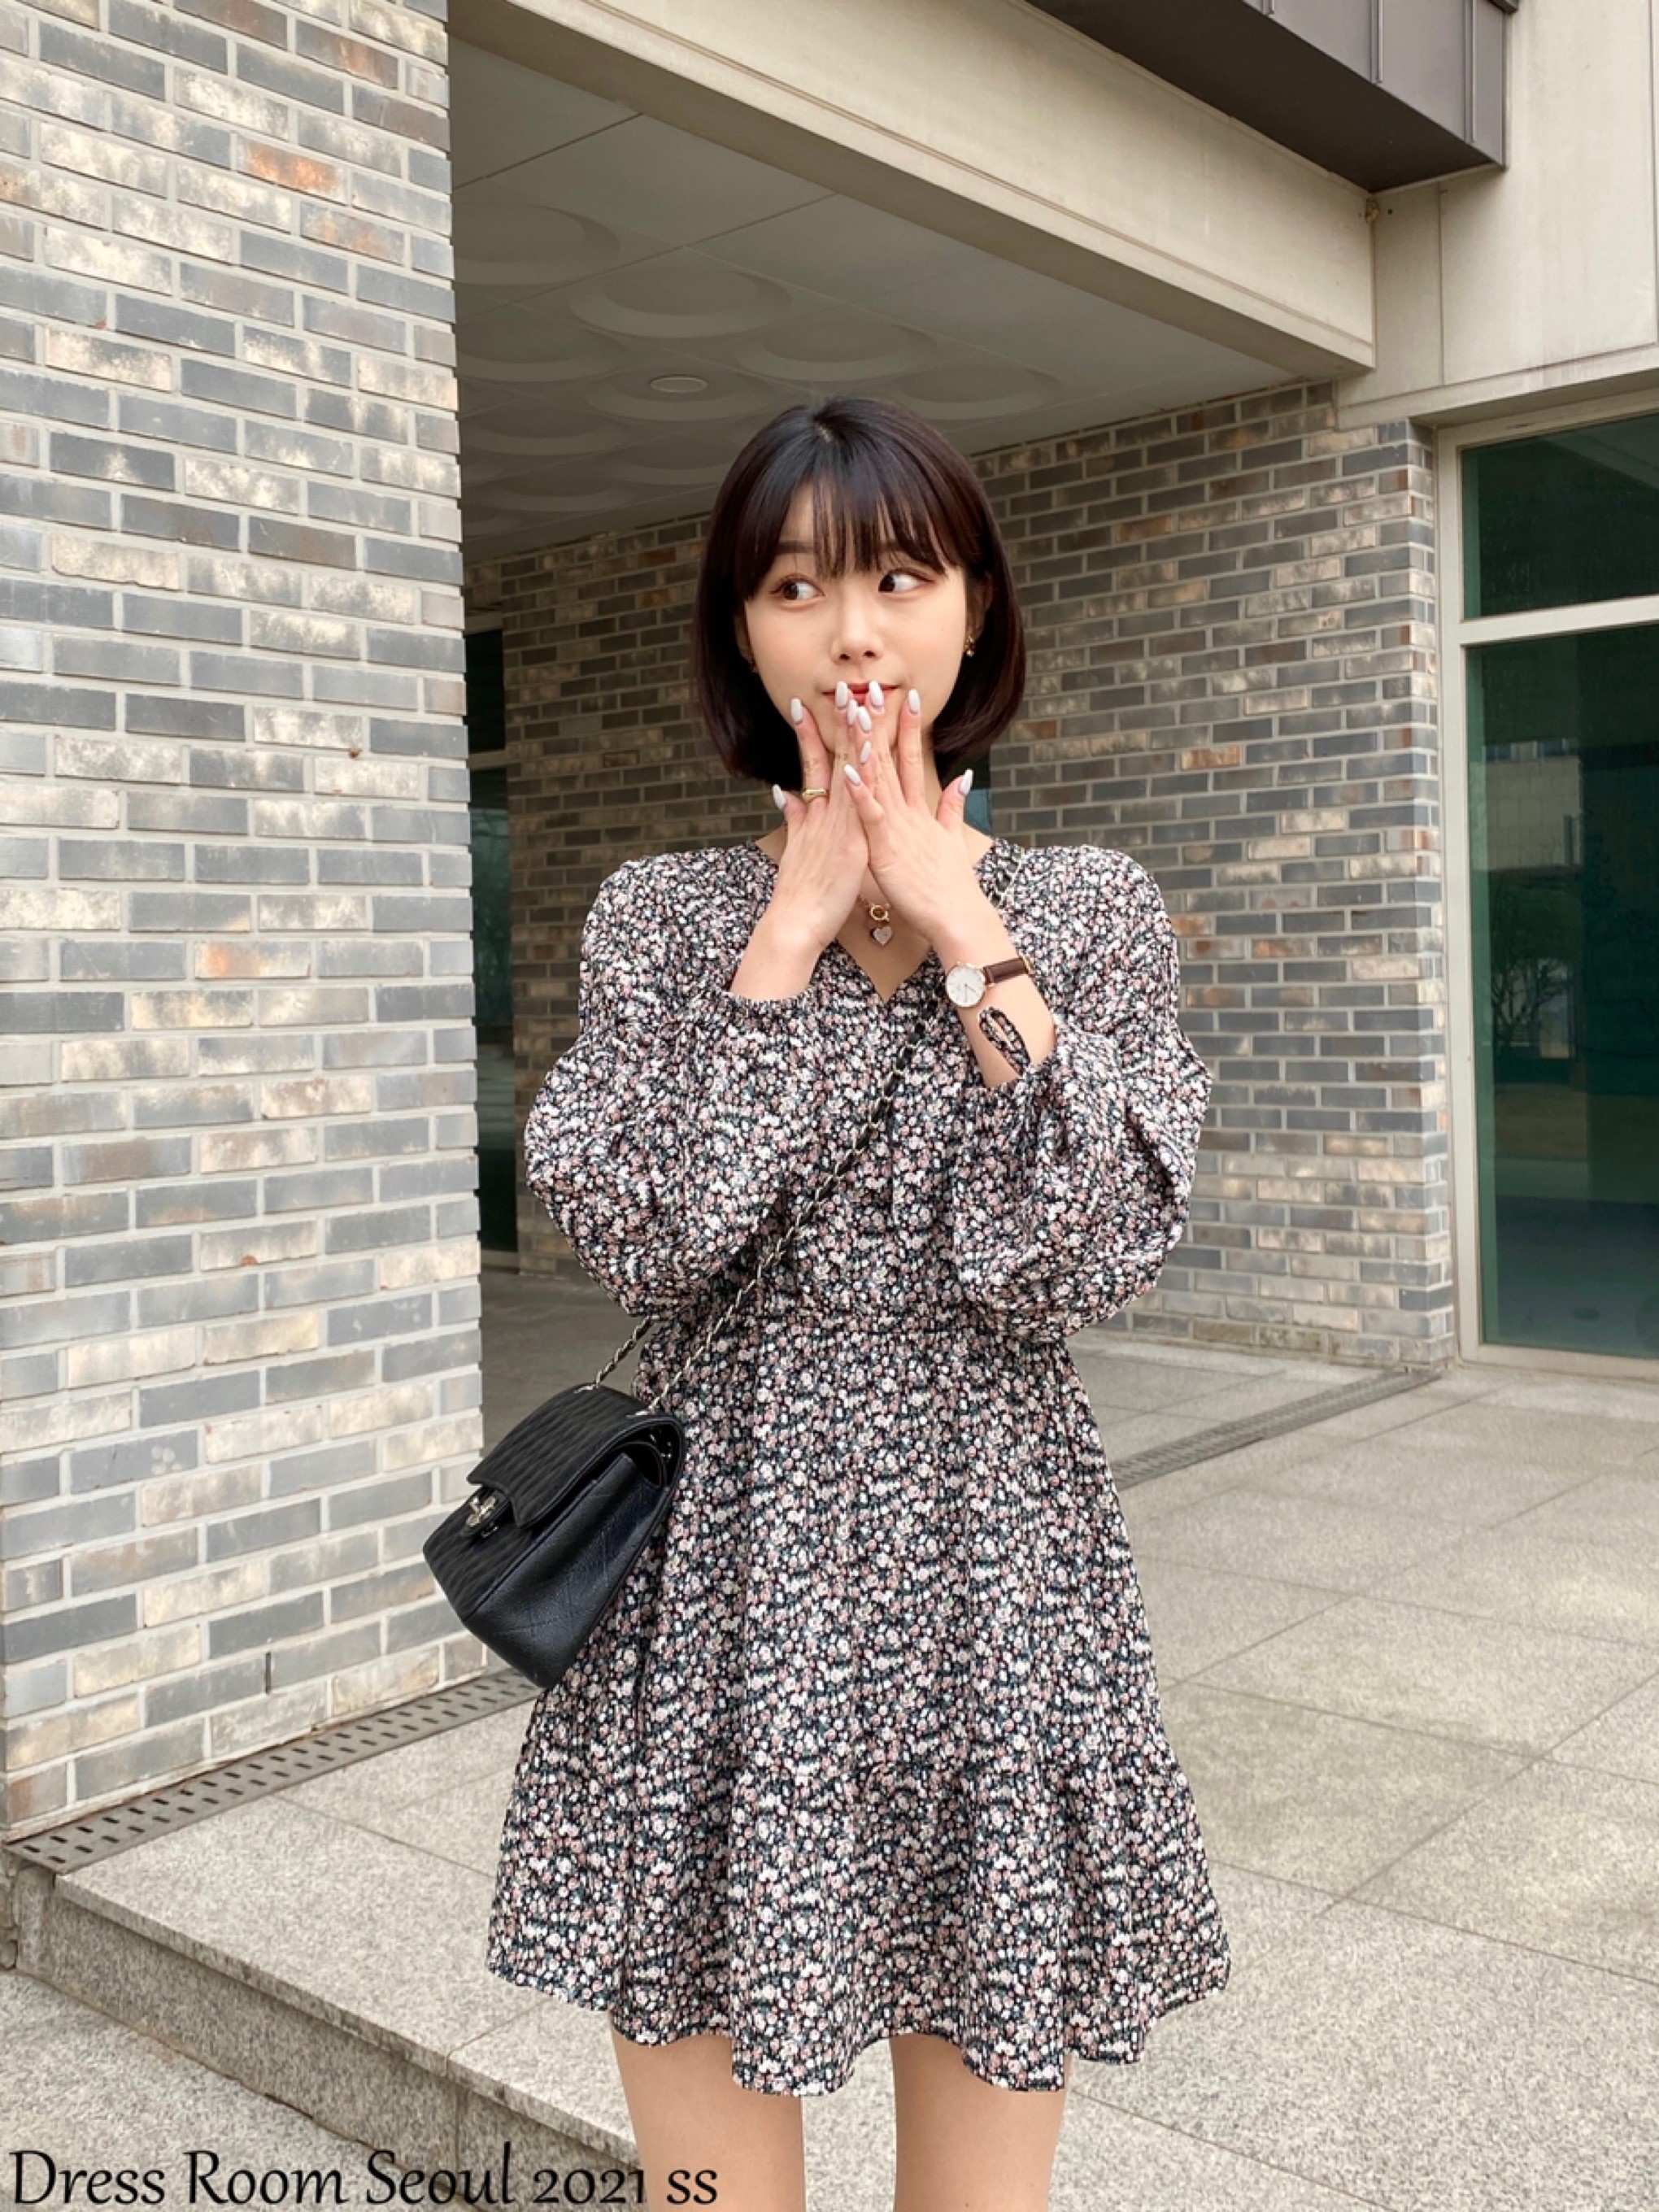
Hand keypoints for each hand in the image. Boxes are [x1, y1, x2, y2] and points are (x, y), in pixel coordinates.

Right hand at [768, 692, 872, 946]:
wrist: (795, 923)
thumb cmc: (799, 893)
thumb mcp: (795, 849)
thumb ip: (794, 819)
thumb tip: (785, 793)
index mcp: (815, 814)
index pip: (813, 764)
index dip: (813, 733)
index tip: (809, 703)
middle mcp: (824, 813)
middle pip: (831, 758)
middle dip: (837, 722)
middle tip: (841, 686)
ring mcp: (837, 826)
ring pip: (846, 773)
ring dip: (853, 737)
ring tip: (856, 703)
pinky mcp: (850, 843)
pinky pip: (859, 805)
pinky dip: (862, 779)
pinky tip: (867, 754)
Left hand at [837, 682, 976, 937]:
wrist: (957, 917)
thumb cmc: (949, 887)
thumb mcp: (951, 841)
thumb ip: (953, 808)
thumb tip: (963, 778)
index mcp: (920, 811)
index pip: (913, 760)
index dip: (908, 728)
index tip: (905, 697)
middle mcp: (909, 812)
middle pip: (894, 759)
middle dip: (884, 722)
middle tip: (876, 686)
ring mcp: (897, 827)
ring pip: (880, 778)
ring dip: (868, 744)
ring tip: (858, 712)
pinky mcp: (886, 847)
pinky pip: (870, 814)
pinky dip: (860, 791)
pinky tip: (850, 768)